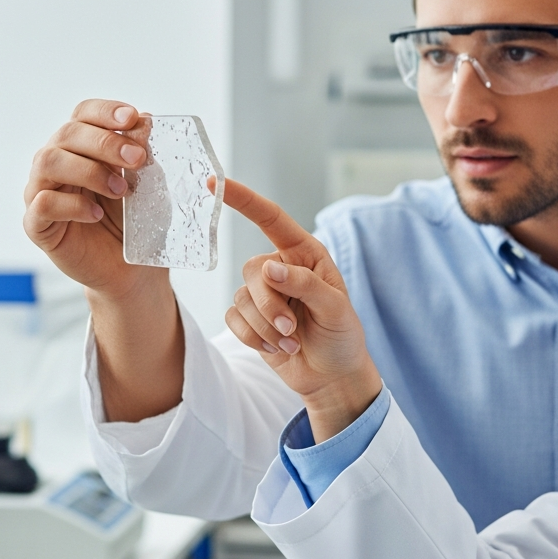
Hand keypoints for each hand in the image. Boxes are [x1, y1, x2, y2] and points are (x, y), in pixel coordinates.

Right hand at [23, 99, 165, 299]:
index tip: (132, 118)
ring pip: (48, 161)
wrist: (131, 270)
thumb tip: (143, 121)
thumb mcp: (146, 184)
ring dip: (89, 170)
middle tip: (137, 159)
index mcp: (80, 147)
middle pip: (67, 134)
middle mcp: (56, 163)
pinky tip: (96, 213)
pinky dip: (73, 205)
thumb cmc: (135, 223)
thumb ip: (141, 153)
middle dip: (105, 142)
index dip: (104, 112)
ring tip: (120, 190)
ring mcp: (41, 192)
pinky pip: (43, 203)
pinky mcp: (37, 225)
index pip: (83, 114)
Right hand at [222, 180, 381, 441]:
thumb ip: (305, 284)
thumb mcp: (335, 308)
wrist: (332, 376)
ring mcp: (262, 294)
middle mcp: (280, 268)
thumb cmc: (342, 336)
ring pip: (241, 300)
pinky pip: (233, 319)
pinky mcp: (249, 319)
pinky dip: (253, 338)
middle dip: (269, 305)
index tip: (215, 182)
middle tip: (292, 328)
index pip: (270, 219)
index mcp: (304, 254)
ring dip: (265, 328)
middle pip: (251, 271)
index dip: (242, 199)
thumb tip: (268, 269)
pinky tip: (276, 349)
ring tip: (291, 342)